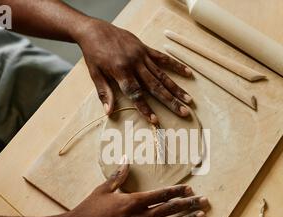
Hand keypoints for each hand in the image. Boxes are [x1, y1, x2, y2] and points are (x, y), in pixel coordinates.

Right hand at [59, 156, 208, 216]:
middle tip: (204, 202)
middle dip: (189, 205)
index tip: (190, 188)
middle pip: (169, 210)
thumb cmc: (88, 210)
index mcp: (132, 201)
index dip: (176, 191)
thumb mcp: (102, 190)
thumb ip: (117, 177)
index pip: (160, 195)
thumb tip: (125, 161)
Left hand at [75, 18, 193, 124]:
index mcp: (120, 71)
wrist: (94, 30)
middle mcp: (134, 64)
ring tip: (188, 99)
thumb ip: (104, 93)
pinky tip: (188, 73)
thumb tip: (109, 112)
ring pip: (162, 75)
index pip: (136, 94)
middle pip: (155, 86)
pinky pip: (163, 58)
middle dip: (170, 101)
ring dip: (176, 88)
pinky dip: (176, 65)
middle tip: (184, 112)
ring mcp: (142, 56)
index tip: (155, 120)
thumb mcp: (95, 74)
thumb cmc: (93, 53)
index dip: (146, 108)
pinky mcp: (145, 48)